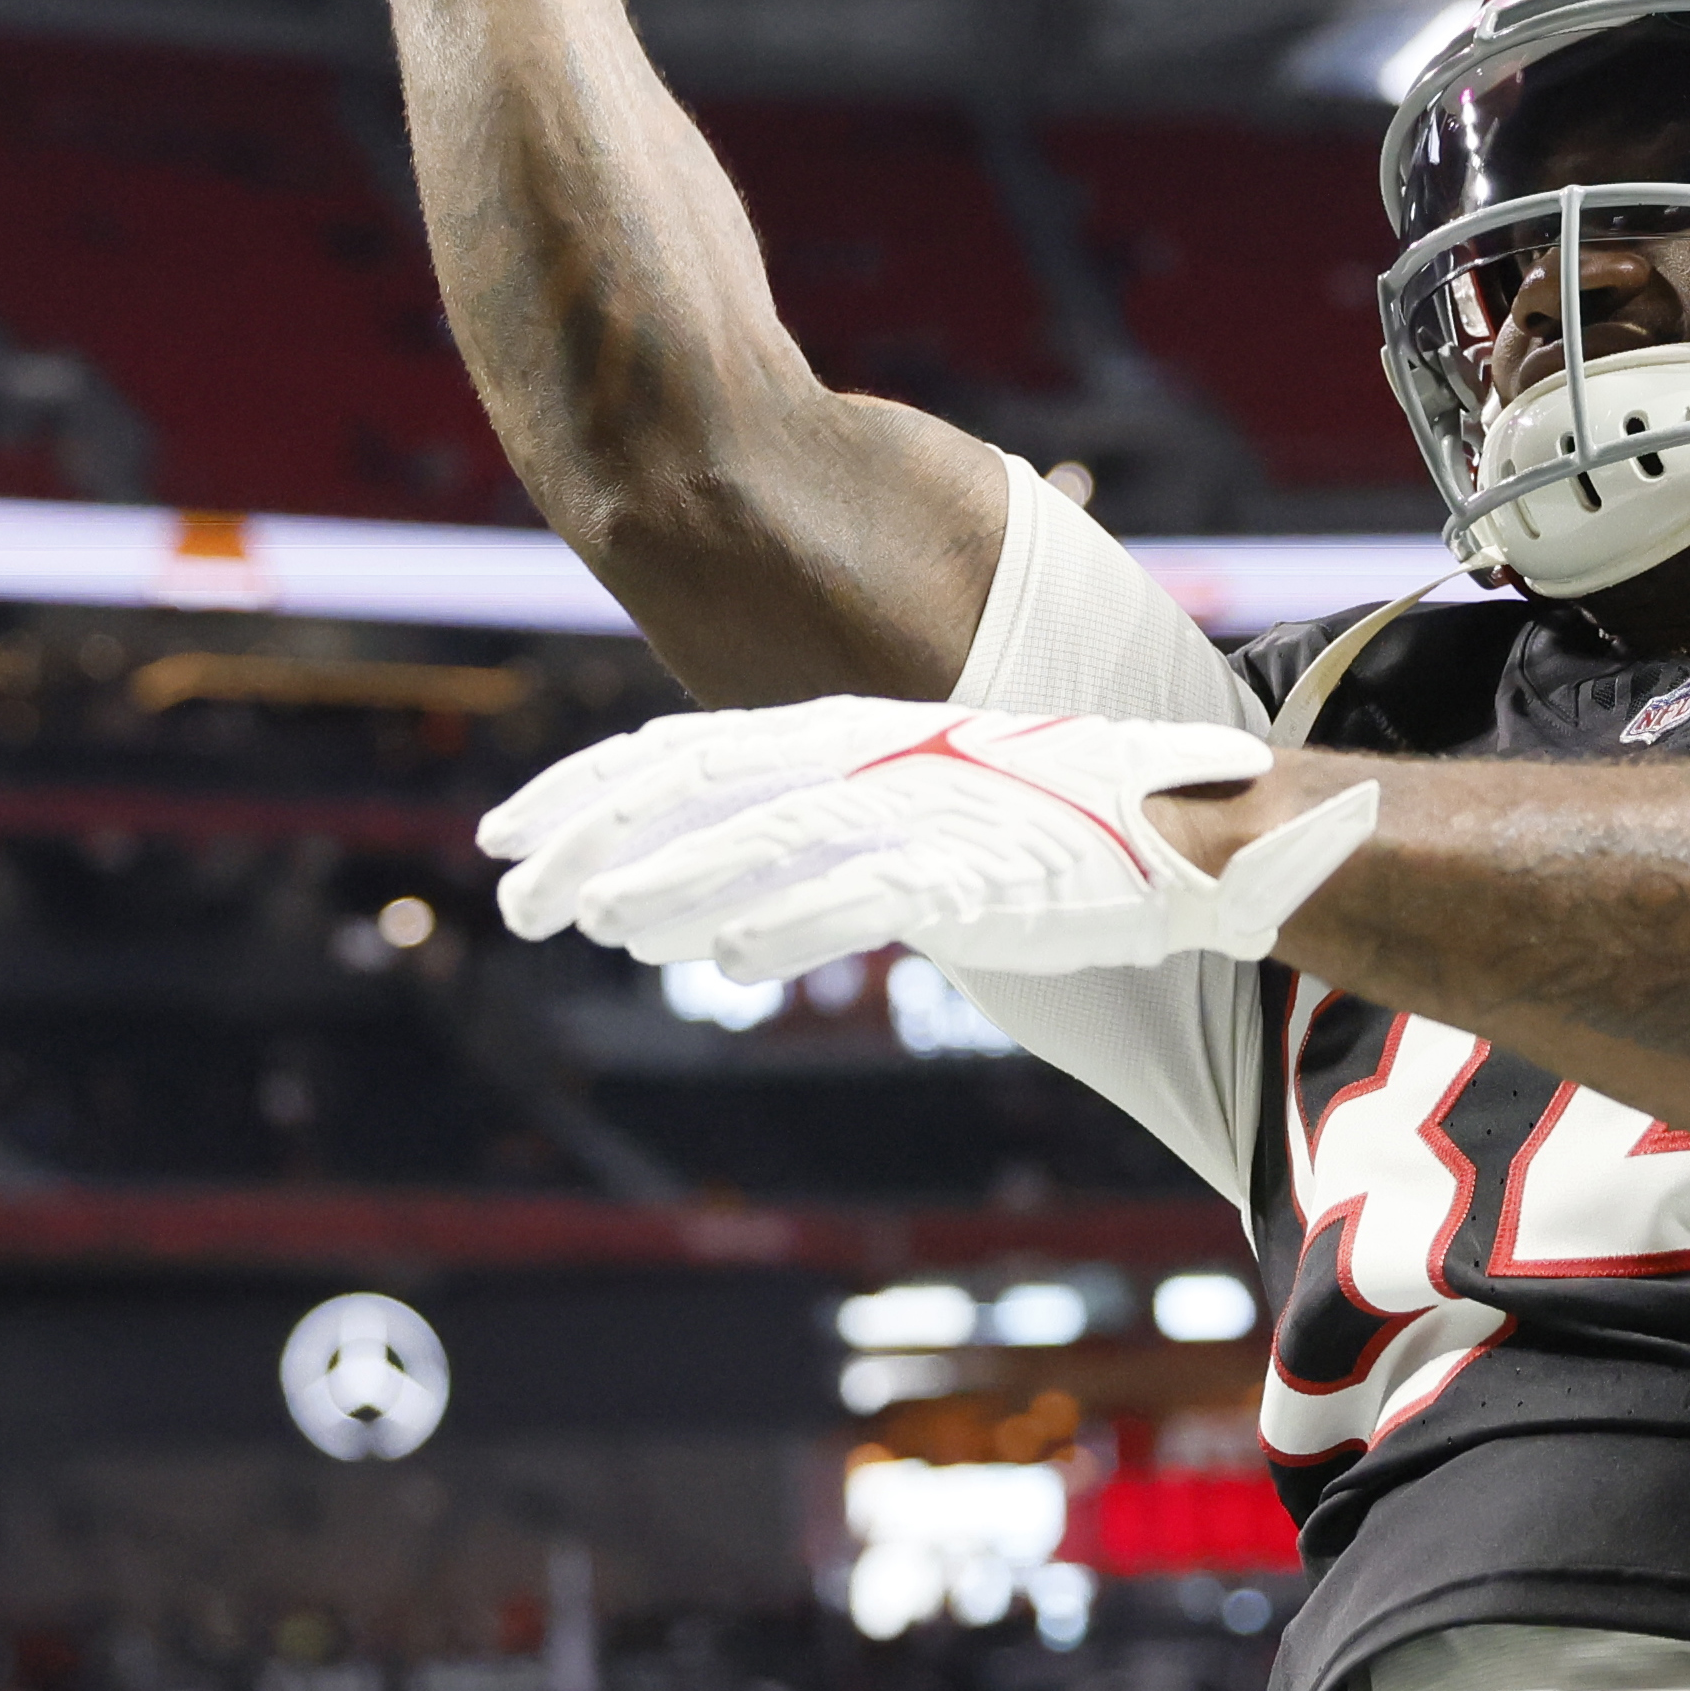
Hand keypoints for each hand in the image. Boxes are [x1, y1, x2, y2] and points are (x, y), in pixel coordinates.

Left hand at [483, 698, 1381, 983]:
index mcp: (842, 732)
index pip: (682, 751)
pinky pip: (869, 897)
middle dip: (594, 838)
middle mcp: (864, 758)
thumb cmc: (1043, 815)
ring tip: (593, 921)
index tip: (504, 831)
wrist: (1185, 820)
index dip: (583, 790)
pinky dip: (798, 922)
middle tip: (512, 894)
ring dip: (677, 882)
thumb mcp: (908, 799)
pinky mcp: (974, 872)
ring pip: (768, 839)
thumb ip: (818, 829)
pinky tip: (732, 958)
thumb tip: (715, 896)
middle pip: (701, 786)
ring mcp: (916, 811)